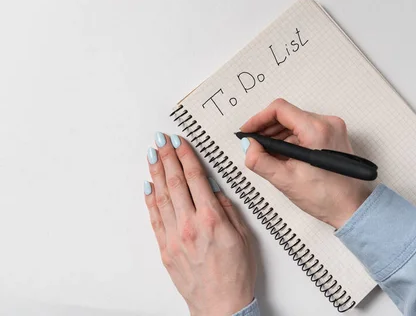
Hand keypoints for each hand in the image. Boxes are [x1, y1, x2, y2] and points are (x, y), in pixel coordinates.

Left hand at [145, 133, 255, 315]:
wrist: (222, 306)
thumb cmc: (236, 275)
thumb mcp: (243, 237)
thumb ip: (227, 210)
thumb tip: (213, 190)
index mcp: (212, 219)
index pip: (195, 179)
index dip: (186, 157)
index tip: (179, 142)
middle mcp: (190, 226)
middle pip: (175, 183)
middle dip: (167, 158)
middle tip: (161, 140)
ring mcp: (174, 238)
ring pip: (162, 198)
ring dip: (156, 174)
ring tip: (152, 155)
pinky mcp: (165, 250)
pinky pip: (155, 219)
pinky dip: (150, 201)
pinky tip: (148, 187)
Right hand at [240, 99, 371, 228]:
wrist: (352, 208)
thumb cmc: (327, 197)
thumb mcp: (285, 180)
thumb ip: (260, 161)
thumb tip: (249, 146)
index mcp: (317, 130)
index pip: (280, 109)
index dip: (258, 119)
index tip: (248, 131)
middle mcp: (328, 123)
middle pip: (288, 114)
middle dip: (267, 129)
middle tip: (254, 145)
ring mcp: (333, 129)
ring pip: (296, 122)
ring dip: (278, 135)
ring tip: (267, 154)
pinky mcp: (334, 136)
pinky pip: (306, 130)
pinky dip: (291, 140)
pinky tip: (283, 155)